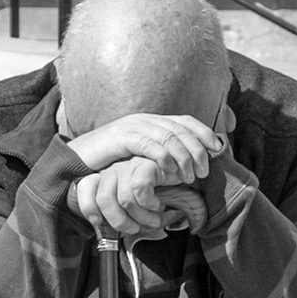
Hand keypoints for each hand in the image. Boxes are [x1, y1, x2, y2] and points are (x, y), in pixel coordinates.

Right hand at [64, 111, 225, 186]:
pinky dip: (164, 158)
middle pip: (181, 129)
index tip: (219, 150)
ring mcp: (133, 126)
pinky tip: (171, 172)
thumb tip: (186, 167)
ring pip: (169, 136)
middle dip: (198, 150)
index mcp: (152, 122)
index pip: (185, 121)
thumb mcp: (140, 158)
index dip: (205, 133)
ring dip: (184, 157)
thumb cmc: (110, 164)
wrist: (77, 161)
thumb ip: (160, 157)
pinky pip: (150, 144)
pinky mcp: (121, 137)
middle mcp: (145, 120)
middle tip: (204, 172)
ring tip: (191, 177)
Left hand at [70, 158, 207, 241]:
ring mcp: (130, 165)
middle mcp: (115, 169)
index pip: (85, 187)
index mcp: (106, 178)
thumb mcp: (133, 210)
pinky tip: (157, 204)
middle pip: (103, 198)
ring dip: (141, 217)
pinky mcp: (146, 164)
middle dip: (119, 221)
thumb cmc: (158, 198)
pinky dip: (150, 204)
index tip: (99, 223)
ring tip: (153, 219)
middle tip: (134, 228)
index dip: (88, 207)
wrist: (184, 182)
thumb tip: (103, 234)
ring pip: (124, 199)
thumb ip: (117, 216)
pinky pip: (140, 190)